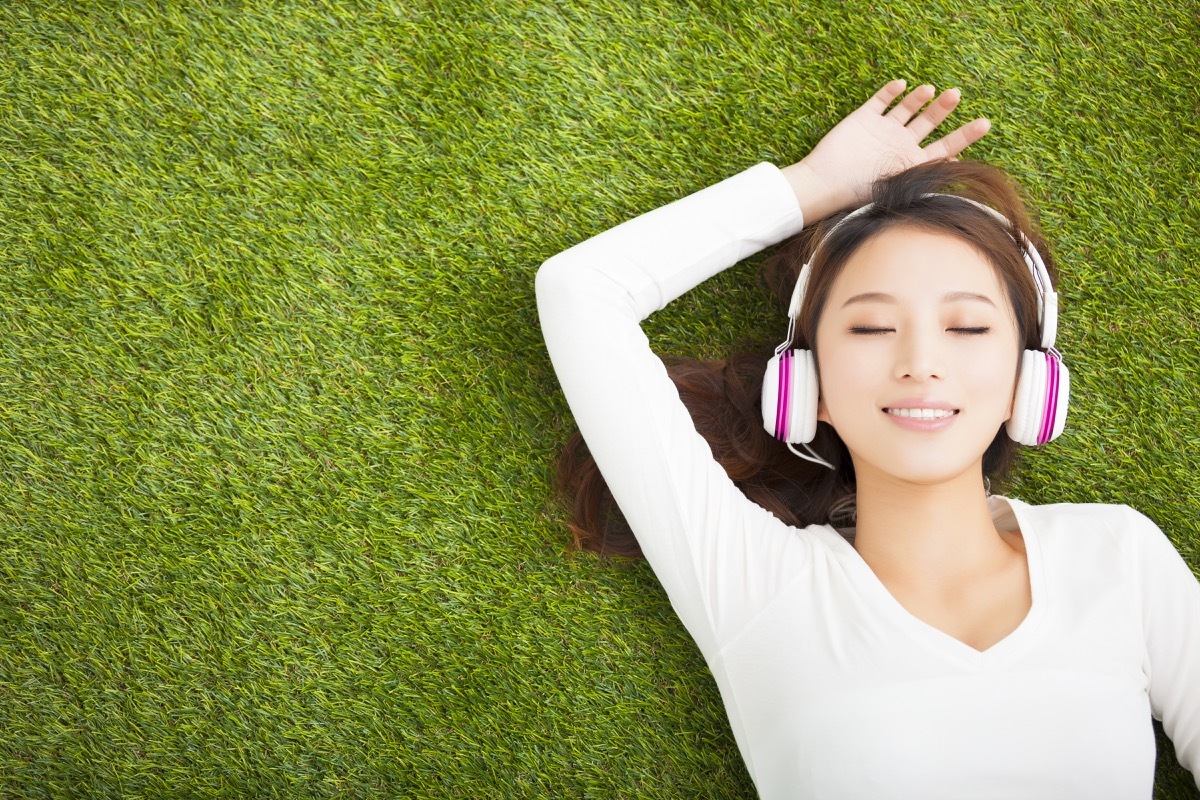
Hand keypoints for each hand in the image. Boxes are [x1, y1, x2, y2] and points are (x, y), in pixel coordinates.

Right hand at [781, 80, 990, 223]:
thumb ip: (924, 173)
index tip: (985, 123)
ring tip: (931, 90)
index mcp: (912, 162)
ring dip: (920, 98)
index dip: (965, 136)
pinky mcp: (863, 118)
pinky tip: (901, 85)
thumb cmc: (860, 191)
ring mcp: (882, 130)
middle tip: (957, 94)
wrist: (825, 182)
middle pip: (930, 123)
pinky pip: (881, 100)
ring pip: (907, 108)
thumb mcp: (898, 184)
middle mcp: (900, 144)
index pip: (945, 147)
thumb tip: (956, 166)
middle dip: (944, 109)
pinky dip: (891, 92)